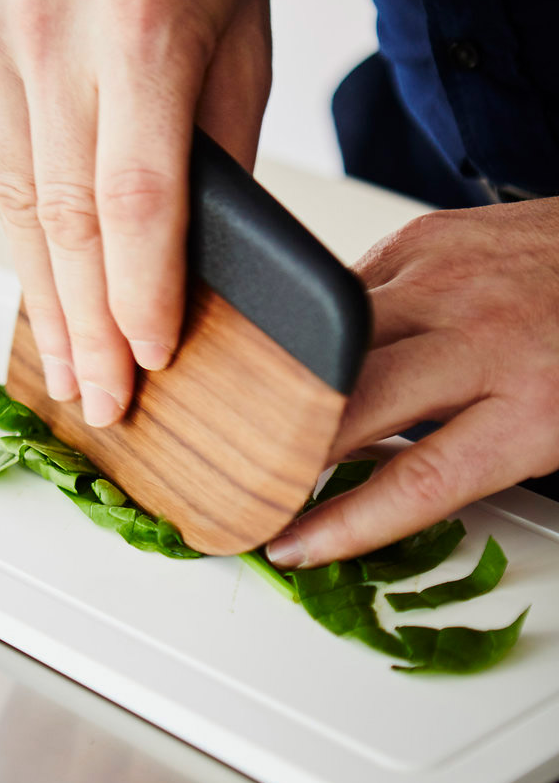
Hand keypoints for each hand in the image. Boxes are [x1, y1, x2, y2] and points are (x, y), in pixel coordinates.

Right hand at [0, 0, 269, 425]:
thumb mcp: (247, 43)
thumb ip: (215, 155)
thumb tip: (187, 267)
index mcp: (144, 22)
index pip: (135, 199)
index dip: (137, 296)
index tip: (146, 364)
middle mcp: (48, 24)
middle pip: (62, 216)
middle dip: (83, 326)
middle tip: (98, 401)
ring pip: (11, 197)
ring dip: (43, 289)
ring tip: (67, 362)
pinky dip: (16, 214)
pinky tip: (40, 266)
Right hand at [267, 197, 558, 565]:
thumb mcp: (556, 429)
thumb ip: (468, 459)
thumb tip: (368, 486)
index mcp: (534, 404)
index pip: (415, 482)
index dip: (341, 524)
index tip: (291, 546)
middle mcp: (483, 335)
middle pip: (353, 404)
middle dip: (288, 450)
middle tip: (253, 482)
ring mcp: (446, 277)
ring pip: (328, 341)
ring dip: (289, 386)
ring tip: (259, 422)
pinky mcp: (422, 236)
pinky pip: (344, 289)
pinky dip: (323, 329)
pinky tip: (320, 351)